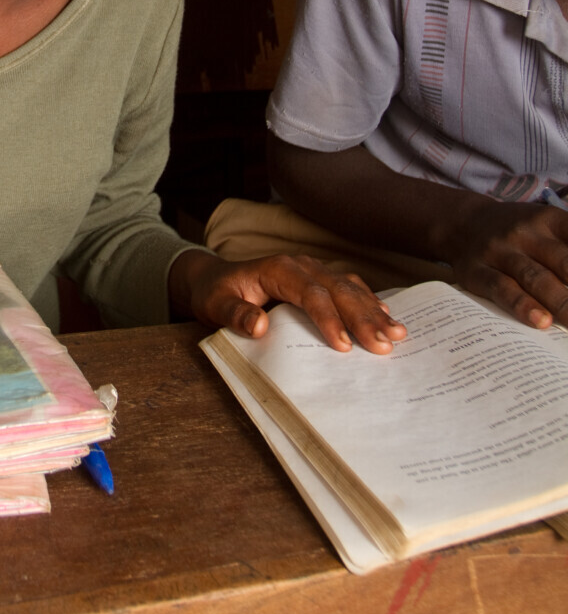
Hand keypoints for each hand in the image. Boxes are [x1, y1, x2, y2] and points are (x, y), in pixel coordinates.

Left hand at [169, 248, 406, 353]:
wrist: (216, 278)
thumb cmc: (217, 293)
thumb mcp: (215, 304)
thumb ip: (235, 315)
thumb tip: (259, 325)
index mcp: (279, 269)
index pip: (311, 293)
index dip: (329, 319)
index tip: (344, 347)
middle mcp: (302, 266)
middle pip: (338, 289)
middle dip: (363, 318)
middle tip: (385, 345)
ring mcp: (314, 271)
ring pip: (350, 288)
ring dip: (373, 311)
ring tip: (397, 334)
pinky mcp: (320, 281)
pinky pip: (350, 288)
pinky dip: (370, 303)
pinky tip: (387, 317)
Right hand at [439, 197, 567, 329]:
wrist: (464, 222)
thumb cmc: (521, 233)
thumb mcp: (551, 227)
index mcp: (551, 219)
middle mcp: (526, 232)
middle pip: (564, 263)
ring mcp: (500, 251)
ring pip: (535, 278)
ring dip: (562, 303)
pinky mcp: (476, 271)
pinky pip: (501, 288)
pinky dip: (521, 305)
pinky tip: (540, 321)